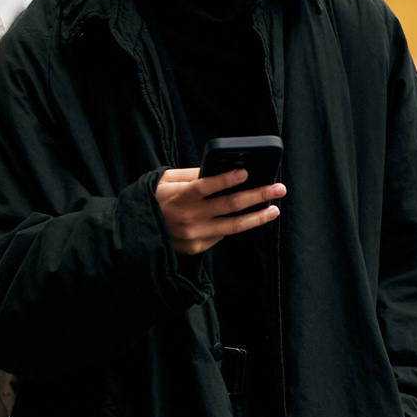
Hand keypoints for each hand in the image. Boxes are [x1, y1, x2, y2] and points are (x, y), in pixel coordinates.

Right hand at [156, 167, 284, 256]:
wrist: (137, 233)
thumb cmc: (156, 200)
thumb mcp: (166, 181)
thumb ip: (190, 174)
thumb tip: (218, 169)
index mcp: (179, 196)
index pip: (206, 186)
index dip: (226, 179)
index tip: (246, 172)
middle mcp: (189, 217)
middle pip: (229, 205)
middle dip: (257, 195)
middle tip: (278, 188)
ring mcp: (194, 235)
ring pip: (234, 226)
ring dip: (258, 216)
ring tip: (274, 208)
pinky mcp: (197, 247)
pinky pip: (222, 234)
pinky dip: (236, 224)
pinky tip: (251, 217)